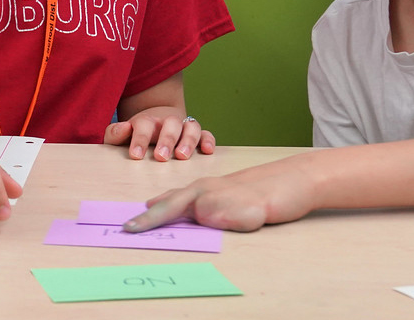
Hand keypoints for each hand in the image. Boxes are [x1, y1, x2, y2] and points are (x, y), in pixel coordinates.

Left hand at [104, 106, 215, 160]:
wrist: (155, 124)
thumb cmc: (135, 137)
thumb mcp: (121, 136)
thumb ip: (115, 134)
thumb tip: (124, 128)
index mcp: (147, 121)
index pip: (144, 124)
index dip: (140, 139)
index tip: (136, 155)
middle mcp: (167, 122)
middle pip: (171, 124)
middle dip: (166, 140)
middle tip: (161, 157)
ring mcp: (184, 127)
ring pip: (191, 127)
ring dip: (188, 140)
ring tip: (182, 156)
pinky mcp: (197, 135)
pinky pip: (206, 134)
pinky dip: (208, 140)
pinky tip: (207, 151)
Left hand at [123, 164, 317, 232]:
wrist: (286, 182)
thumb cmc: (254, 193)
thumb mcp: (223, 196)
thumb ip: (201, 206)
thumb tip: (178, 215)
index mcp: (200, 188)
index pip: (168, 201)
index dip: (148, 214)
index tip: (128, 226)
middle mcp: (204, 192)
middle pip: (169, 208)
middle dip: (147, 220)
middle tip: (127, 230)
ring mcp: (218, 201)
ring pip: (197, 219)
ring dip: (187, 225)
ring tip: (157, 230)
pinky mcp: (233, 213)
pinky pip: (224, 226)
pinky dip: (228, 226)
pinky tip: (240, 220)